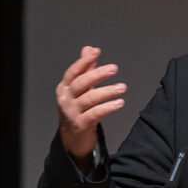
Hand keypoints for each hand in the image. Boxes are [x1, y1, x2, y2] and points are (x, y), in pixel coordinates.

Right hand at [55, 46, 126, 171]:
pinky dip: (108, 107)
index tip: (96, 52)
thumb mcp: (80, 89)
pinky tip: (120, 103)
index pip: (73, 72)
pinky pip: (95, 114)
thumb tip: (89, 49)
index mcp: (65, 87)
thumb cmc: (78, 109)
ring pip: (89, 98)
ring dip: (107, 91)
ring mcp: (72, 112)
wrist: (72, 138)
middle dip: (97, 74)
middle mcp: (66, 98)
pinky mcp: (81, 124)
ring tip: (122, 87)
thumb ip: (86, 69)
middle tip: (114, 68)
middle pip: (81, 83)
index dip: (84, 61)